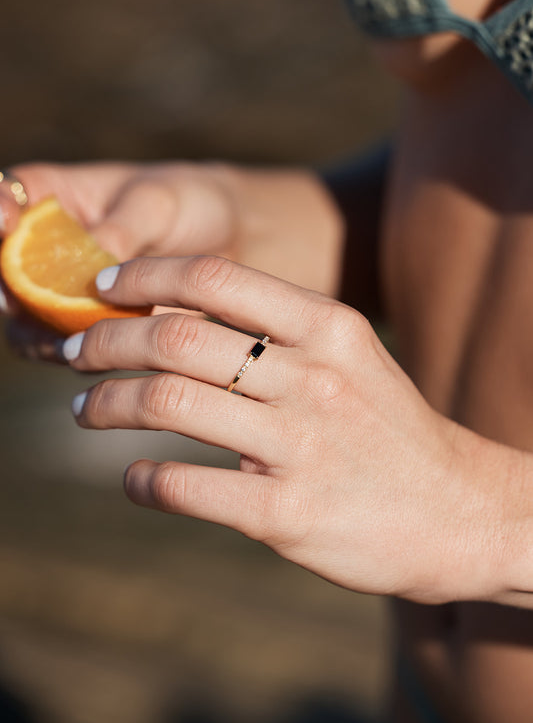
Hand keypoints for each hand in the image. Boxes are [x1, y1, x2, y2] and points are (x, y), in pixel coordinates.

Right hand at [0, 161, 342, 358]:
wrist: (232, 242)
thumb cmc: (193, 205)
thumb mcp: (160, 202)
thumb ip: (123, 230)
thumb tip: (94, 267)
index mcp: (53, 197)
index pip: (4, 198)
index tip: (6, 221)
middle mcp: (45, 247)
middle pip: (4, 272)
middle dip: (11, 287)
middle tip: (28, 296)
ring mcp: (63, 293)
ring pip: (26, 319)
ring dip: (41, 329)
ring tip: (77, 330)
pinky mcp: (89, 330)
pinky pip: (61, 348)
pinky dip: (73, 353)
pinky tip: (99, 352)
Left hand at [63, 256, 504, 603]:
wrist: (457, 510)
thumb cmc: (386, 427)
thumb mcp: (346, 358)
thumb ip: (273, 333)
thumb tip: (173, 314)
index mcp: (329, 326)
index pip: (215, 277)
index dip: (144, 276)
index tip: (103, 288)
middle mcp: (314, 377)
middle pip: (176, 338)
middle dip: (105, 341)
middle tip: (75, 353)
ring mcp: (301, 446)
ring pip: (168, 404)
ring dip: (105, 405)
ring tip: (82, 410)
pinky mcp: (287, 513)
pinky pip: (186, 488)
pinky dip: (142, 481)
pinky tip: (132, 479)